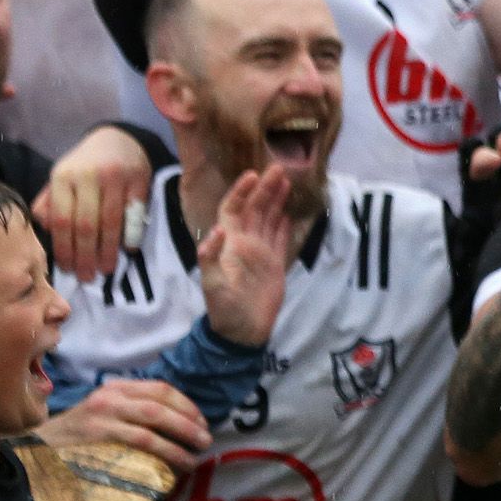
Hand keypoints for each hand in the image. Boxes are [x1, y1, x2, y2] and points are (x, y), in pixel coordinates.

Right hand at [37, 379, 212, 472]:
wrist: (34, 450)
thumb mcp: (101, 415)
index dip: (187, 406)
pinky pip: (139, 442)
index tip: (202, 422)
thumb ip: (130, 413)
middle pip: (161, 404)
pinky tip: (175, 465)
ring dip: (180, 440)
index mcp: (115, 389)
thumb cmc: (75, 438)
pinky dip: (163, 453)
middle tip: (206, 440)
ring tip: (195, 457)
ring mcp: (103, 415)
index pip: (161, 389)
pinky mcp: (98, 435)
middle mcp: (110, 396)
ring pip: (154, 421)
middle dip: (189, 422)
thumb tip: (175, 426)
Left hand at [42, 126, 156, 283]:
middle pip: (85, 225)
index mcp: (63, 177)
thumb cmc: (84, 166)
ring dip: (108, 250)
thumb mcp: (60, 180)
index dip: (64, 248)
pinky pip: (134, 214)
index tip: (67, 269)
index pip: (61, 219)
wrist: (117, 139)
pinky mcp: (139, 179)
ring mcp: (116, 177)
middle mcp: (88, 176)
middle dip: (85, 255)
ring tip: (105, 269)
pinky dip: (131, 235)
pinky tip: (127, 250)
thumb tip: (46, 231)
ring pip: (110, 222)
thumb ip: (49, 204)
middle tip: (87, 277)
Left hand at [198, 165, 295, 345]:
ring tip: (287, 182)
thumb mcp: (212, 284)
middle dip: (265, 189)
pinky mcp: (274, 264)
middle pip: (255, 210)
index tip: (252, 175)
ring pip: (268, 220)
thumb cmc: (224, 308)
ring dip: (276, 201)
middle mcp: (244, 243)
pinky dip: (284, 224)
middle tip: (278, 168)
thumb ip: (210, 257)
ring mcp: (260, 253)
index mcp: (229, 244)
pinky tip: (289, 212)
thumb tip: (217, 230)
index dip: (241, 192)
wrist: (243, 331)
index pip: (233, 210)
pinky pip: (279, 238)